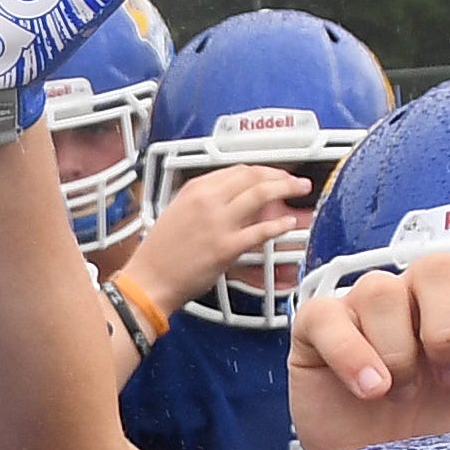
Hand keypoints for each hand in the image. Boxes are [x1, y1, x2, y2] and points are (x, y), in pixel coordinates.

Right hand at [114, 161, 315, 334]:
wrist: (149, 280)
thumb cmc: (160, 253)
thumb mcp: (179, 213)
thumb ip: (207, 203)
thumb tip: (236, 200)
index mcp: (194, 190)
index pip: (237, 170)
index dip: (262, 170)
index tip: (274, 176)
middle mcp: (207, 200)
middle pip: (253, 176)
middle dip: (280, 175)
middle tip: (294, 181)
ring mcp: (218, 223)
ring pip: (261, 194)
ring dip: (286, 188)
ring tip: (300, 190)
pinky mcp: (226, 247)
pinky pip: (260, 231)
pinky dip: (279, 225)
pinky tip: (289, 223)